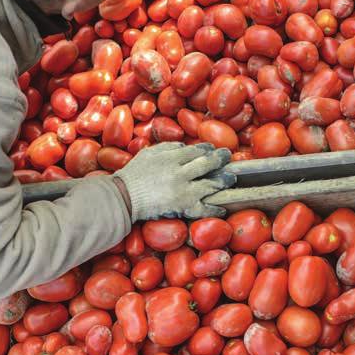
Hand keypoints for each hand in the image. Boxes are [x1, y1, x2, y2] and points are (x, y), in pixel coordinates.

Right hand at [115, 142, 235, 220]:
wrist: (123, 197)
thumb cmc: (133, 175)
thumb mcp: (149, 153)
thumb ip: (168, 147)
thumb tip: (185, 145)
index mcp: (172, 157)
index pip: (196, 150)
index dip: (207, 149)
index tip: (213, 149)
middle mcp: (181, 172)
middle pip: (207, 164)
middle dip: (220, 159)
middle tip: (228, 157)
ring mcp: (184, 191)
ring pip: (210, 184)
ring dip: (223, 181)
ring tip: (231, 179)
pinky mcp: (183, 207)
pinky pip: (204, 208)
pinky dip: (215, 209)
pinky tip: (222, 208)